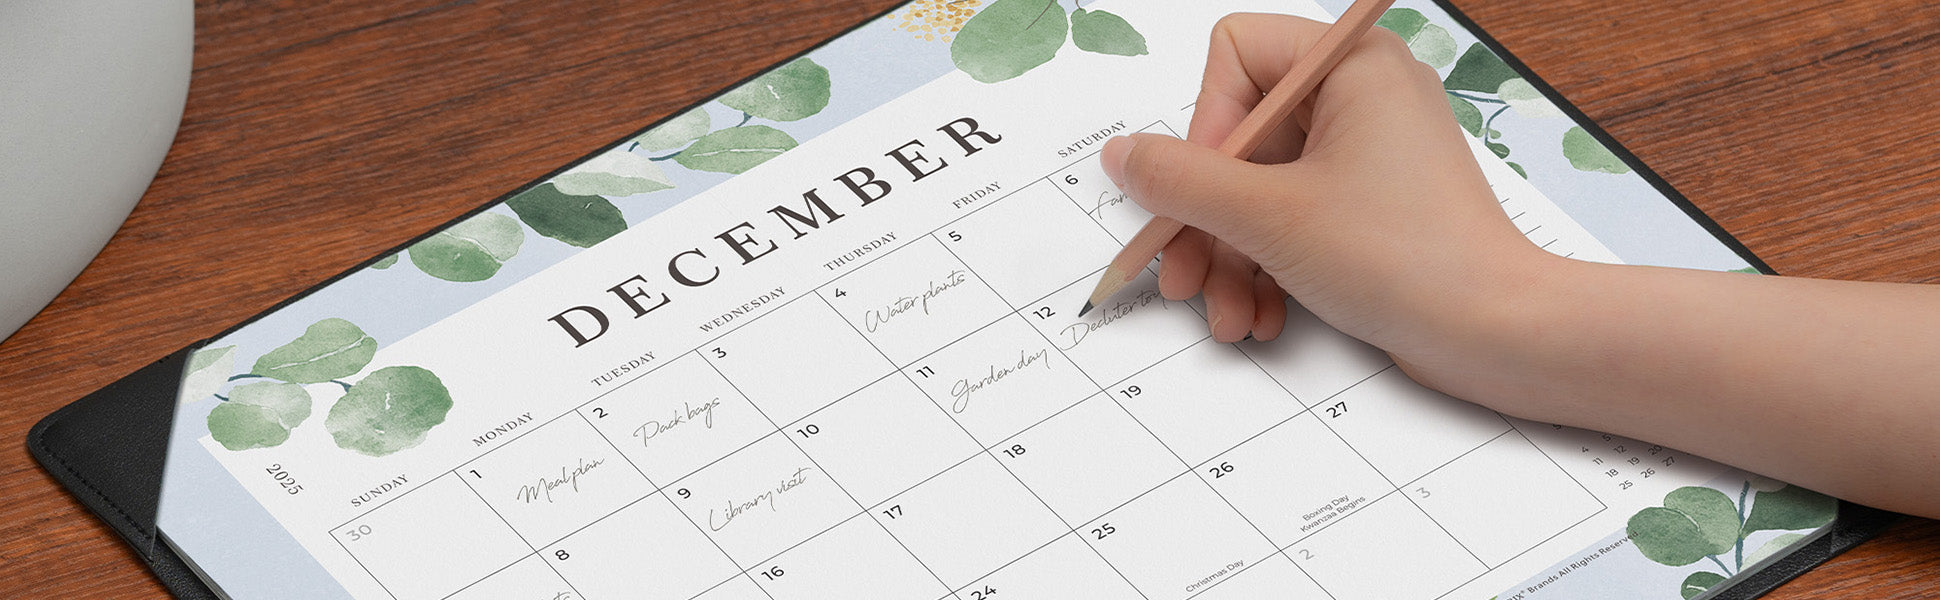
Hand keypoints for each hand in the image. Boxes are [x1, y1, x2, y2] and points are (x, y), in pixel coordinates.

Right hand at [1100, 12, 1563, 389]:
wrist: (1497, 333)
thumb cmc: (1407, 258)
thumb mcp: (1268, 216)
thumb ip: (1180, 180)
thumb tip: (1123, 155)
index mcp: (1350, 66)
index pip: (1234, 56)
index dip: (1206, 127)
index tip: (1206, 191)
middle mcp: (1360, 97)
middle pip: (1237, 137)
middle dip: (1206, 219)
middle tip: (1182, 275)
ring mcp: (1365, 155)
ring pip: (1257, 190)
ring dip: (1230, 258)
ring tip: (1227, 314)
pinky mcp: (1368, 209)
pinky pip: (1289, 222)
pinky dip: (1266, 269)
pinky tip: (1259, 316)